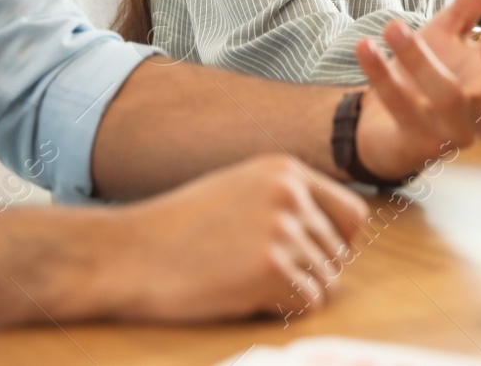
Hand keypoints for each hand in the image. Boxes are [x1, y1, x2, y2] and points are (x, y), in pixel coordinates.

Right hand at [91, 155, 368, 321]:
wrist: (127, 254)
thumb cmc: (178, 229)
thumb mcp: (239, 189)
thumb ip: (287, 201)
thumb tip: (344, 235)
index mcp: (285, 170)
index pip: (352, 213)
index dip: (336, 242)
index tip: (307, 256)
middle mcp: (290, 194)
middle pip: (339, 254)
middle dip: (309, 273)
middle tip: (259, 275)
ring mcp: (282, 231)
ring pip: (328, 283)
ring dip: (294, 293)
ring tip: (246, 282)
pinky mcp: (272, 270)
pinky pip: (308, 305)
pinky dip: (282, 311)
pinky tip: (244, 297)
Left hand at [352, 0, 480, 179]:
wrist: (385, 127)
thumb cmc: (428, 75)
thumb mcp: (453, 31)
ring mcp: (450, 131)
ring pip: (444, 98)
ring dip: (418, 61)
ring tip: (393, 26)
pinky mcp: (415, 142)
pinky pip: (399, 107)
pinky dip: (381, 77)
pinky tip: (366, 48)